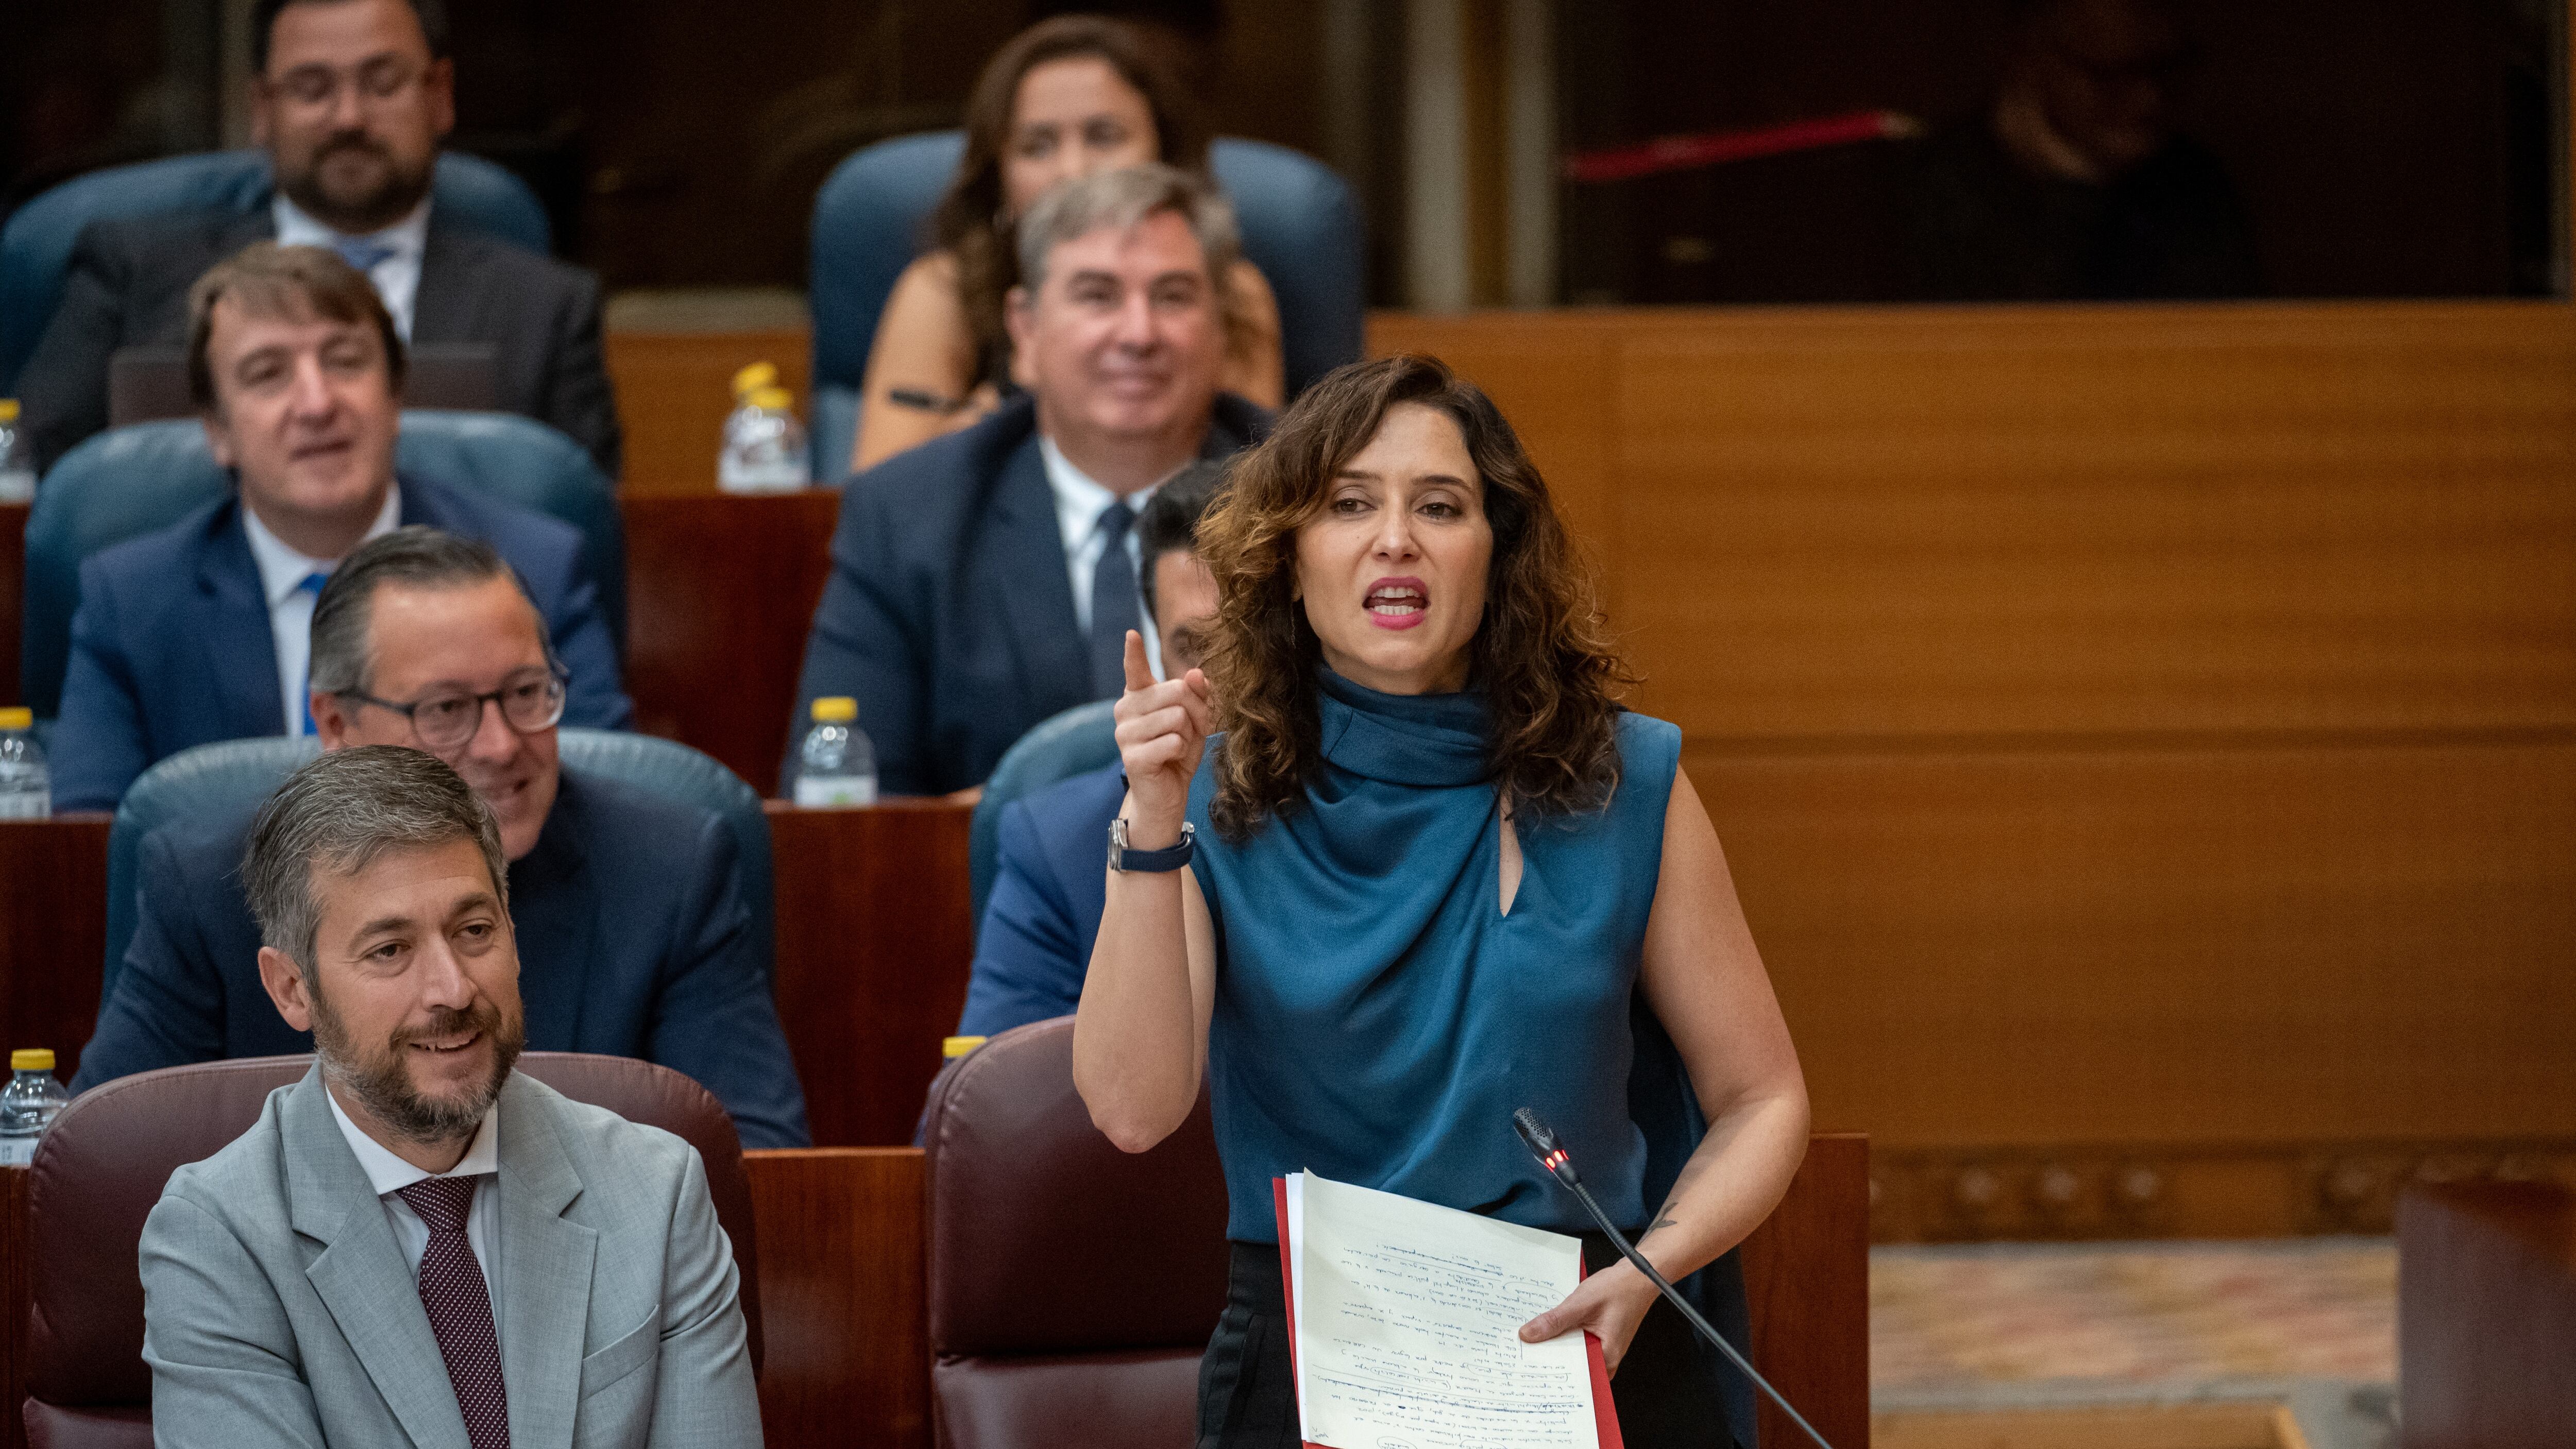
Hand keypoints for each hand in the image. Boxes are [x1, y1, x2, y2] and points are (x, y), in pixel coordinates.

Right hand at [1112, 630, 1211, 843]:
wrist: (1166, 795)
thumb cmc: (1178, 752)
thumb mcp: (1195, 719)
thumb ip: (1197, 693)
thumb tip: (1195, 674)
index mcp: (1138, 696)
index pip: (1134, 669)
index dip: (1134, 652)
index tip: (1132, 635)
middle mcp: (1125, 710)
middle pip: (1177, 691)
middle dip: (1198, 711)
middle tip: (1194, 730)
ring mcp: (1125, 733)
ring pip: (1177, 717)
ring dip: (1189, 735)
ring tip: (1178, 747)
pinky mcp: (1132, 757)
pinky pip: (1173, 741)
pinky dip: (1182, 752)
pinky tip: (1170, 761)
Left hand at [1519, 1260, 1660, 1374]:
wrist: (1638, 1276)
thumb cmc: (1620, 1288)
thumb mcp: (1581, 1303)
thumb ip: (1554, 1321)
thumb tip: (1528, 1335)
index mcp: (1606, 1357)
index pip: (1570, 1372)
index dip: (1546, 1367)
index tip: (1525, 1362)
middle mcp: (1606, 1359)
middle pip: (1570, 1365)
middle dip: (1548, 1357)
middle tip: (1523, 1350)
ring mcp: (1603, 1350)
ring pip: (1572, 1353)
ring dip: (1555, 1345)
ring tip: (1532, 1339)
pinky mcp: (1599, 1340)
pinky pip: (1577, 1343)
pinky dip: (1564, 1336)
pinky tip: (1550, 1328)